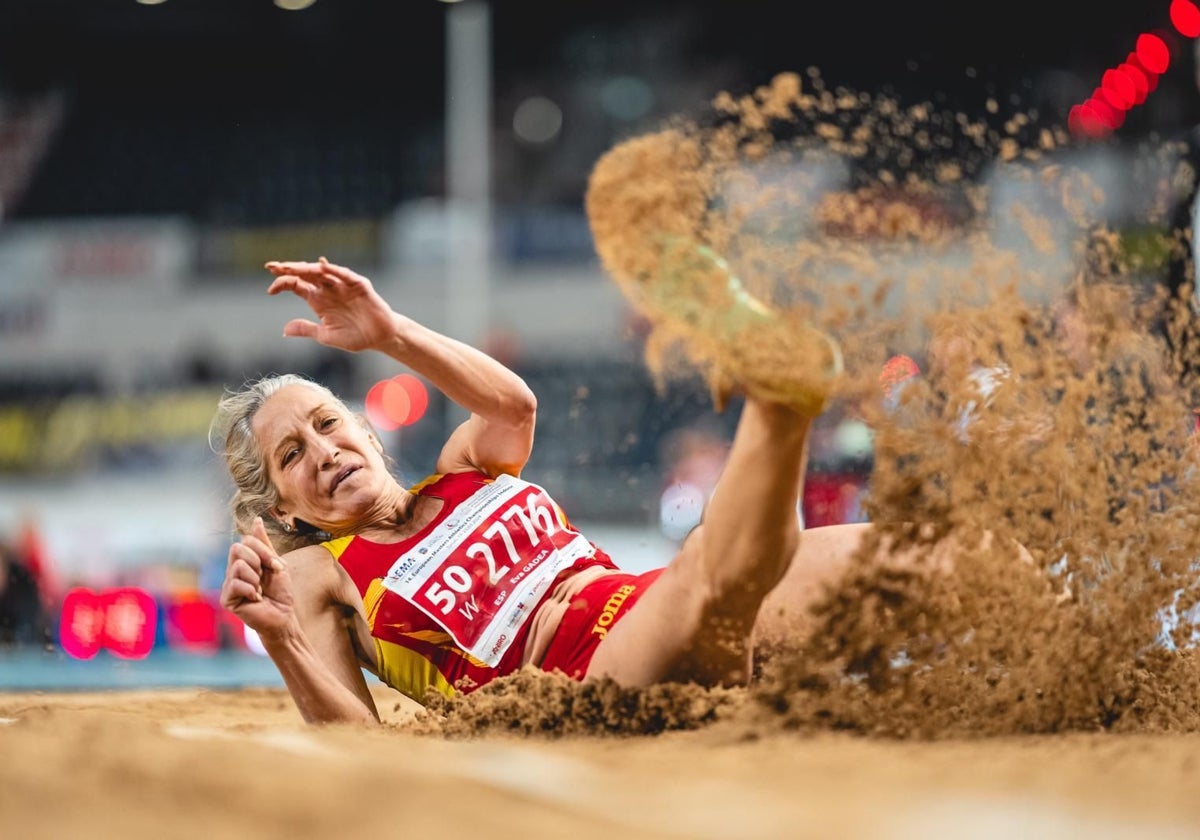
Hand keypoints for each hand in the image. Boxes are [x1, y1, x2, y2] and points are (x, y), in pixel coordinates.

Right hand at [219, 517, 294, 637]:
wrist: (283, 615)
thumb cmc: (280, 591)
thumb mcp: (276, 563)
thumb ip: (264, 543)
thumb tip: (256, 519)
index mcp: (244, 560)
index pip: (245, 540)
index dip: (263, 550)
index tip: (275, 565)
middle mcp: (233, 570)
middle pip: (237, 548)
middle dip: (258, 561)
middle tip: (264, 576)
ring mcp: (228, 584)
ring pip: (238, 566)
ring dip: (256, 578)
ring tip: (260, 590)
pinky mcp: (227, 599)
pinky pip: (236, 584)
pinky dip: (252, 590)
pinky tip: (256, 599)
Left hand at [264, 256, 396, 352]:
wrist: (380, 339)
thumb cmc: (355, 336)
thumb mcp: (325, 335)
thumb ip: (306, 329)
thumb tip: (284, 331)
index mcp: (318, 300)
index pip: (296, 286)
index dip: (282, 284)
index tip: (270, 290)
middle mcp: (328, 289)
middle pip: (305, 274)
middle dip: (288, 269)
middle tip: (272, 266)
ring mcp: (343, 285)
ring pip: (321, 271)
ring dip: (306, 267)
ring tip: (291, 266)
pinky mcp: (359, 285)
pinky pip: (345, 275)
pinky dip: (334, 269)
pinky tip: (322, 265)